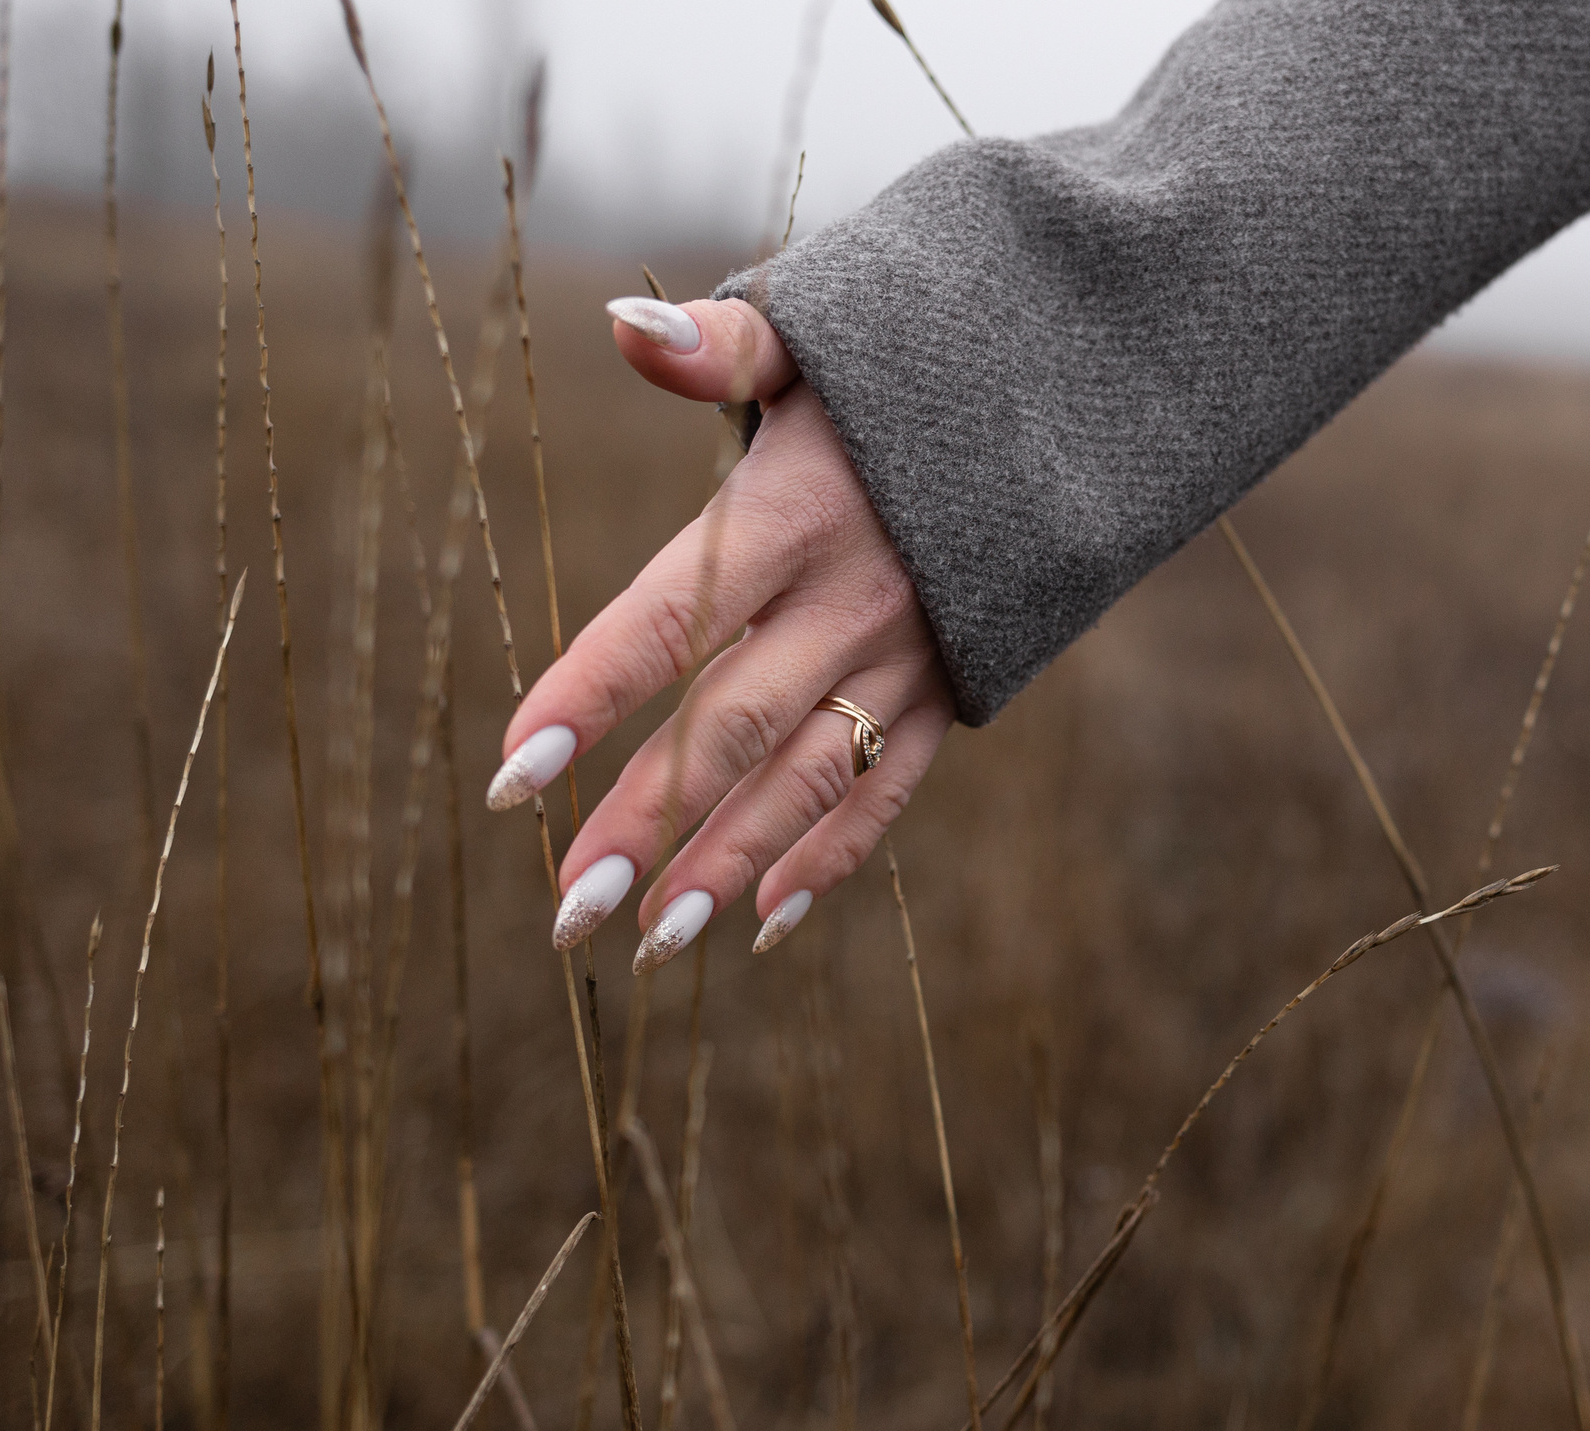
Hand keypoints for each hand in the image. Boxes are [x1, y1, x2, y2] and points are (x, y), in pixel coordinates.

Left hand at [485, 294, 954, 969]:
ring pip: (811, 777)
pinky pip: (887, 790)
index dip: (594, 694)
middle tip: (568, 907)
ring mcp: (910, 657)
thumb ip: (723, 346)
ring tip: (651, 941)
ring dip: (732, 863)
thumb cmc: (911, 368)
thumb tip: (622, 329)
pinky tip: (763, 923)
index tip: (512, 771)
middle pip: (736, 725)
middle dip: (650, 820)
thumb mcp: (823, 335)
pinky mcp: (950, 690)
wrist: (1077, 396)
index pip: (675, 616)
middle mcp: (854, 601)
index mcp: (800, 513)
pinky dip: (831, 857)